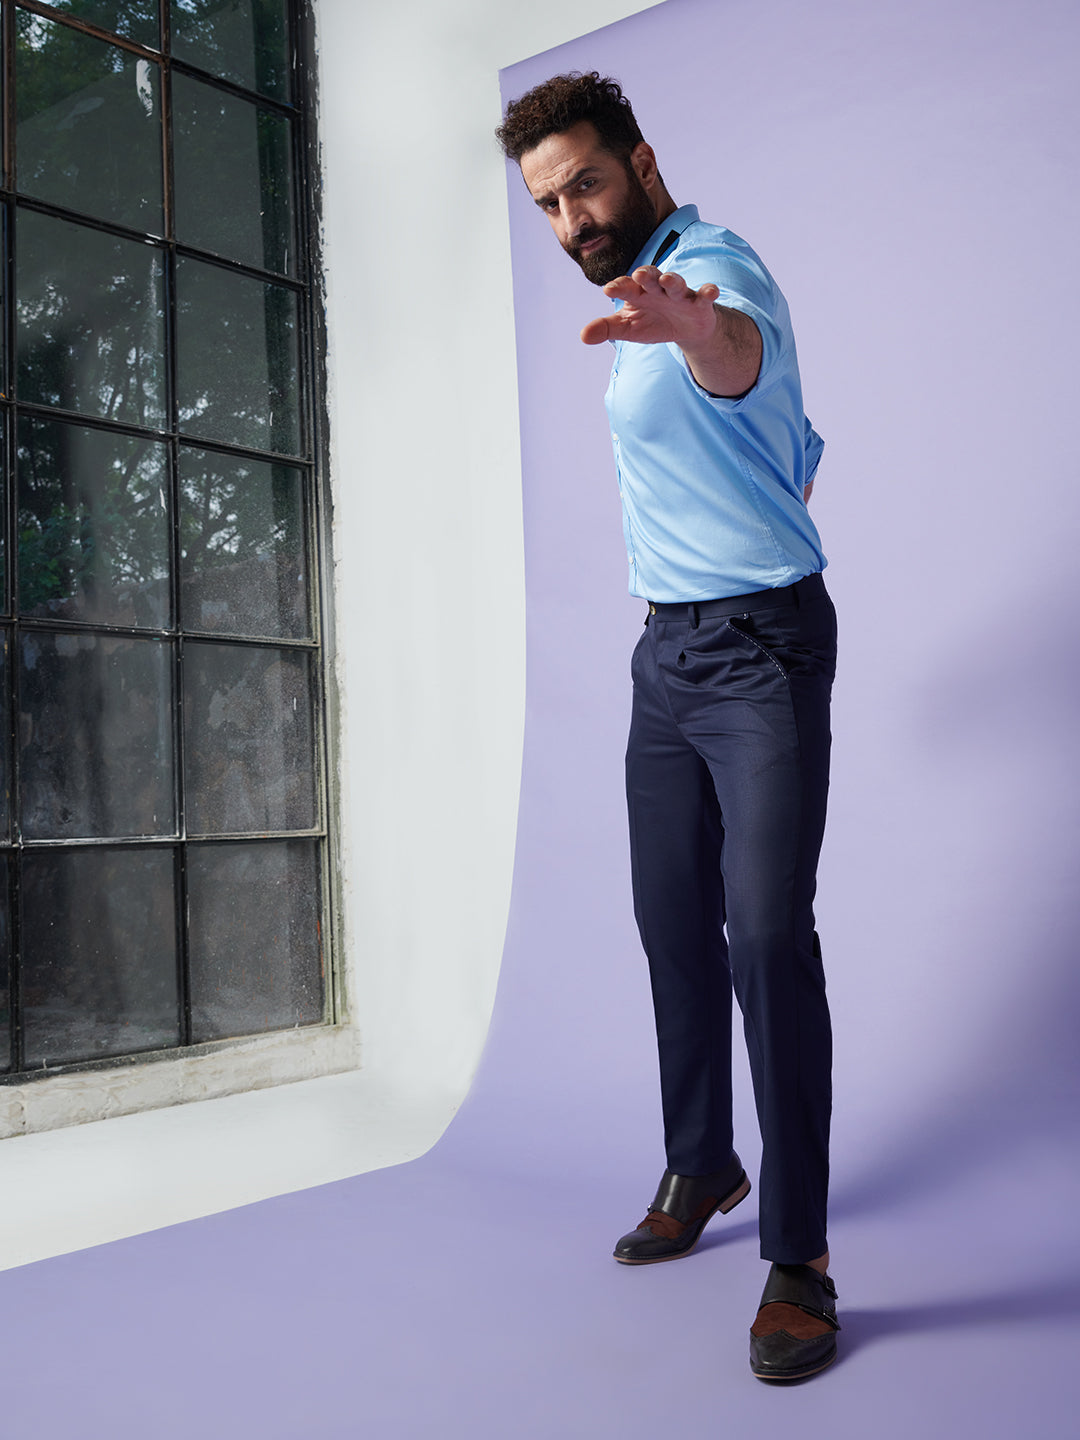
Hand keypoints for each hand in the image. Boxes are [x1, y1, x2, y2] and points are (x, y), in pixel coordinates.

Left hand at [581, 264, 761, 397]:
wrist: (685, 329)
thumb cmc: (651, 322)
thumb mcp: (628, 328)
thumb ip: (606, 329)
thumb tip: (583, 336)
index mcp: (638, 292)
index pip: (627, 286)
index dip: (619, 287)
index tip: (608, 290)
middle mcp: (659, 289)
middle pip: (652, 278)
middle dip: (647, 275)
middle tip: (639, 274)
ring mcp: (680, 295)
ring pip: (676, 284)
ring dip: (673, 280)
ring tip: (668, 280)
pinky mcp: (699, 303)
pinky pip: (704, 296)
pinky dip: (708, 292)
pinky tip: (711, 291)